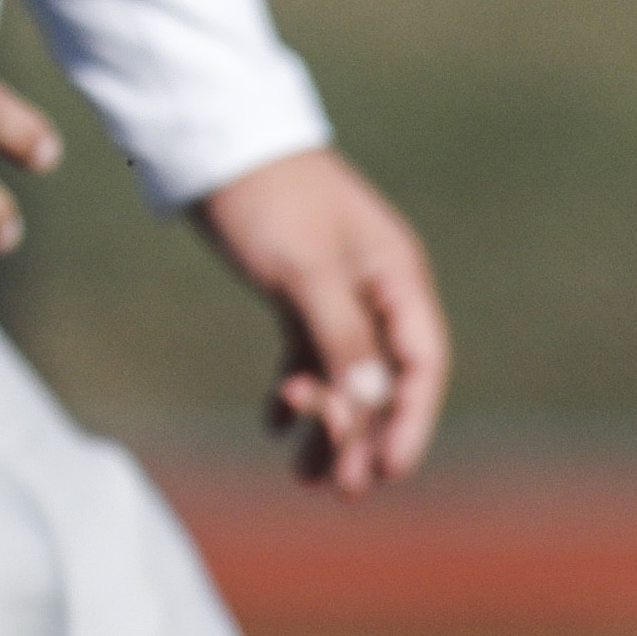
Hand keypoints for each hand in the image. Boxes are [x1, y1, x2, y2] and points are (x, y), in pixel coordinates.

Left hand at [193, 146, 447, 496]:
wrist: (215, 146)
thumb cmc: (269, 198)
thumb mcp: (305, 272)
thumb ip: (342, 338)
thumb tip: (373, 405)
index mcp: (395, 276)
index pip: (421, 362)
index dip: (411, 421)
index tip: (387, 471)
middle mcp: (375, 289)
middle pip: (383, 380)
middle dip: (363, 436)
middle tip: (337, 490)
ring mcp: (337, 293)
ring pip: (345, 375)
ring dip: (328, 423)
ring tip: (299, 474)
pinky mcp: (298, 292)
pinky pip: (308, 355)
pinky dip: (294, 391)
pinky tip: (272, 424)